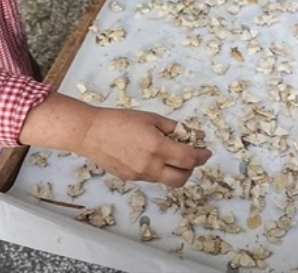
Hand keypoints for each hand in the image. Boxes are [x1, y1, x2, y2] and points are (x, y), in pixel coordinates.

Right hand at [75, 108, 211, 185]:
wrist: (91, 133)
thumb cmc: (119, 120)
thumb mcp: (150, 118)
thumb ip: (173, 128)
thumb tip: (191, 135)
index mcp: (158, 148)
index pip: (189, 159)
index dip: (201, 156)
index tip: (206, 152)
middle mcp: (151, 166)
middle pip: (182, 178)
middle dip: (191, 169)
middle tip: (191, 156)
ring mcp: (140, 175)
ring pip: (167, 180)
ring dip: (175, 171)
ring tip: (170, 155)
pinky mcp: (131, 179)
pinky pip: (153, 178)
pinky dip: (160, 170)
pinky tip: (152, 157)